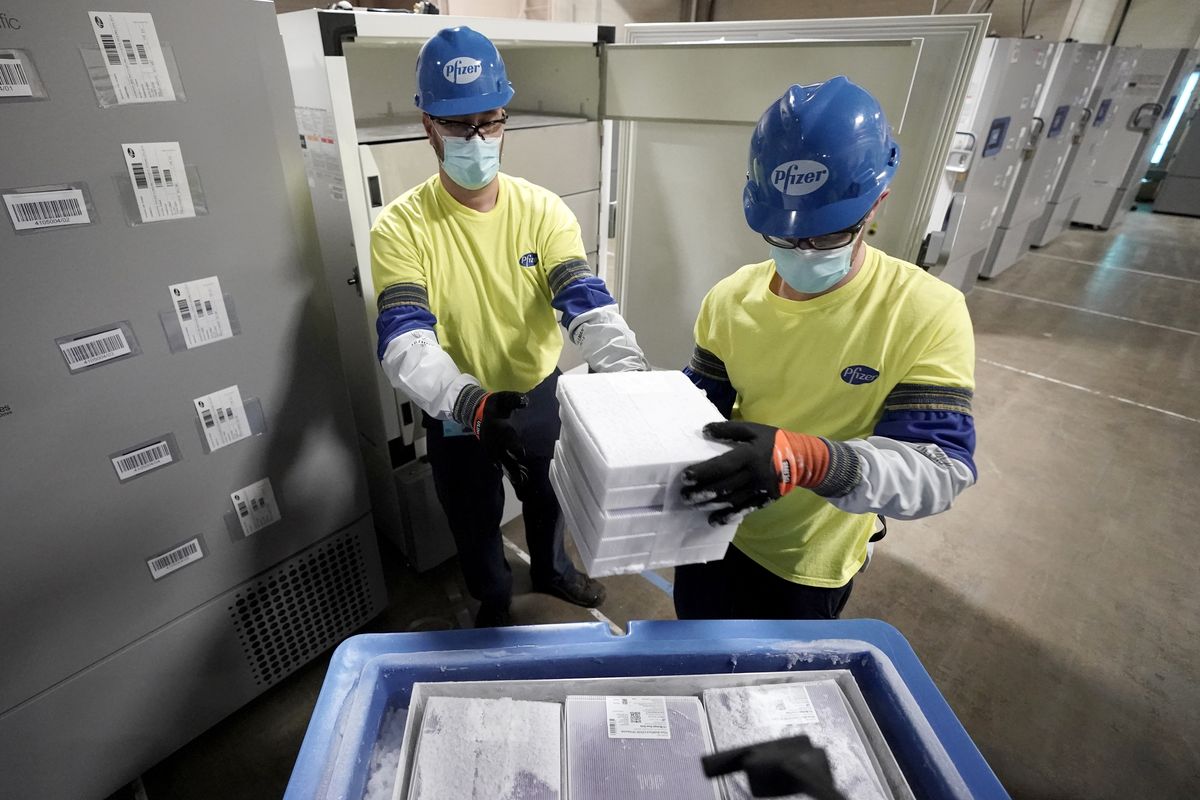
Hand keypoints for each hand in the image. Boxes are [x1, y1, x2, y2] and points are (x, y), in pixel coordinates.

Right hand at [471, 391, 529, 495]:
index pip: (507, 438)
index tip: (523, 454)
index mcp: (498, 428)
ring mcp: (491, 448)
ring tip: (522, 481)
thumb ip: (514, 400)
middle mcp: (494, 441)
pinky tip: (517, 479)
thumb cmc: (494, 406)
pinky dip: (508, 471)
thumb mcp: (503, 399)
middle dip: (514, 466)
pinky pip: (500, 464)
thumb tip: (525, 401)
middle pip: (505, 456)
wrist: (475, 412)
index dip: (514, 446)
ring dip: (512, 472)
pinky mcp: (491, 453)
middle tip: (525, 477)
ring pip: (503, 462)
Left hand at [680, 420, 830, 525]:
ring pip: (731, 500)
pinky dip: (727, 516)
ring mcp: (759, 490)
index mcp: (749, 455)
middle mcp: (753, 475)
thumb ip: (729, 429)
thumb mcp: (754, 430)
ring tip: (692, 506)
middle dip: (701, 493)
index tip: (685, 477)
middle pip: (723, 486)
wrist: (803, 460)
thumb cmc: (773, 441)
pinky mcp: (763, 500)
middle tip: (684, 496)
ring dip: (710, 505)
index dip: (702, 472)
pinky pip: (743, 510)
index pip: (722, 465)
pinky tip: (714, 520)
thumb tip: (705, 430)